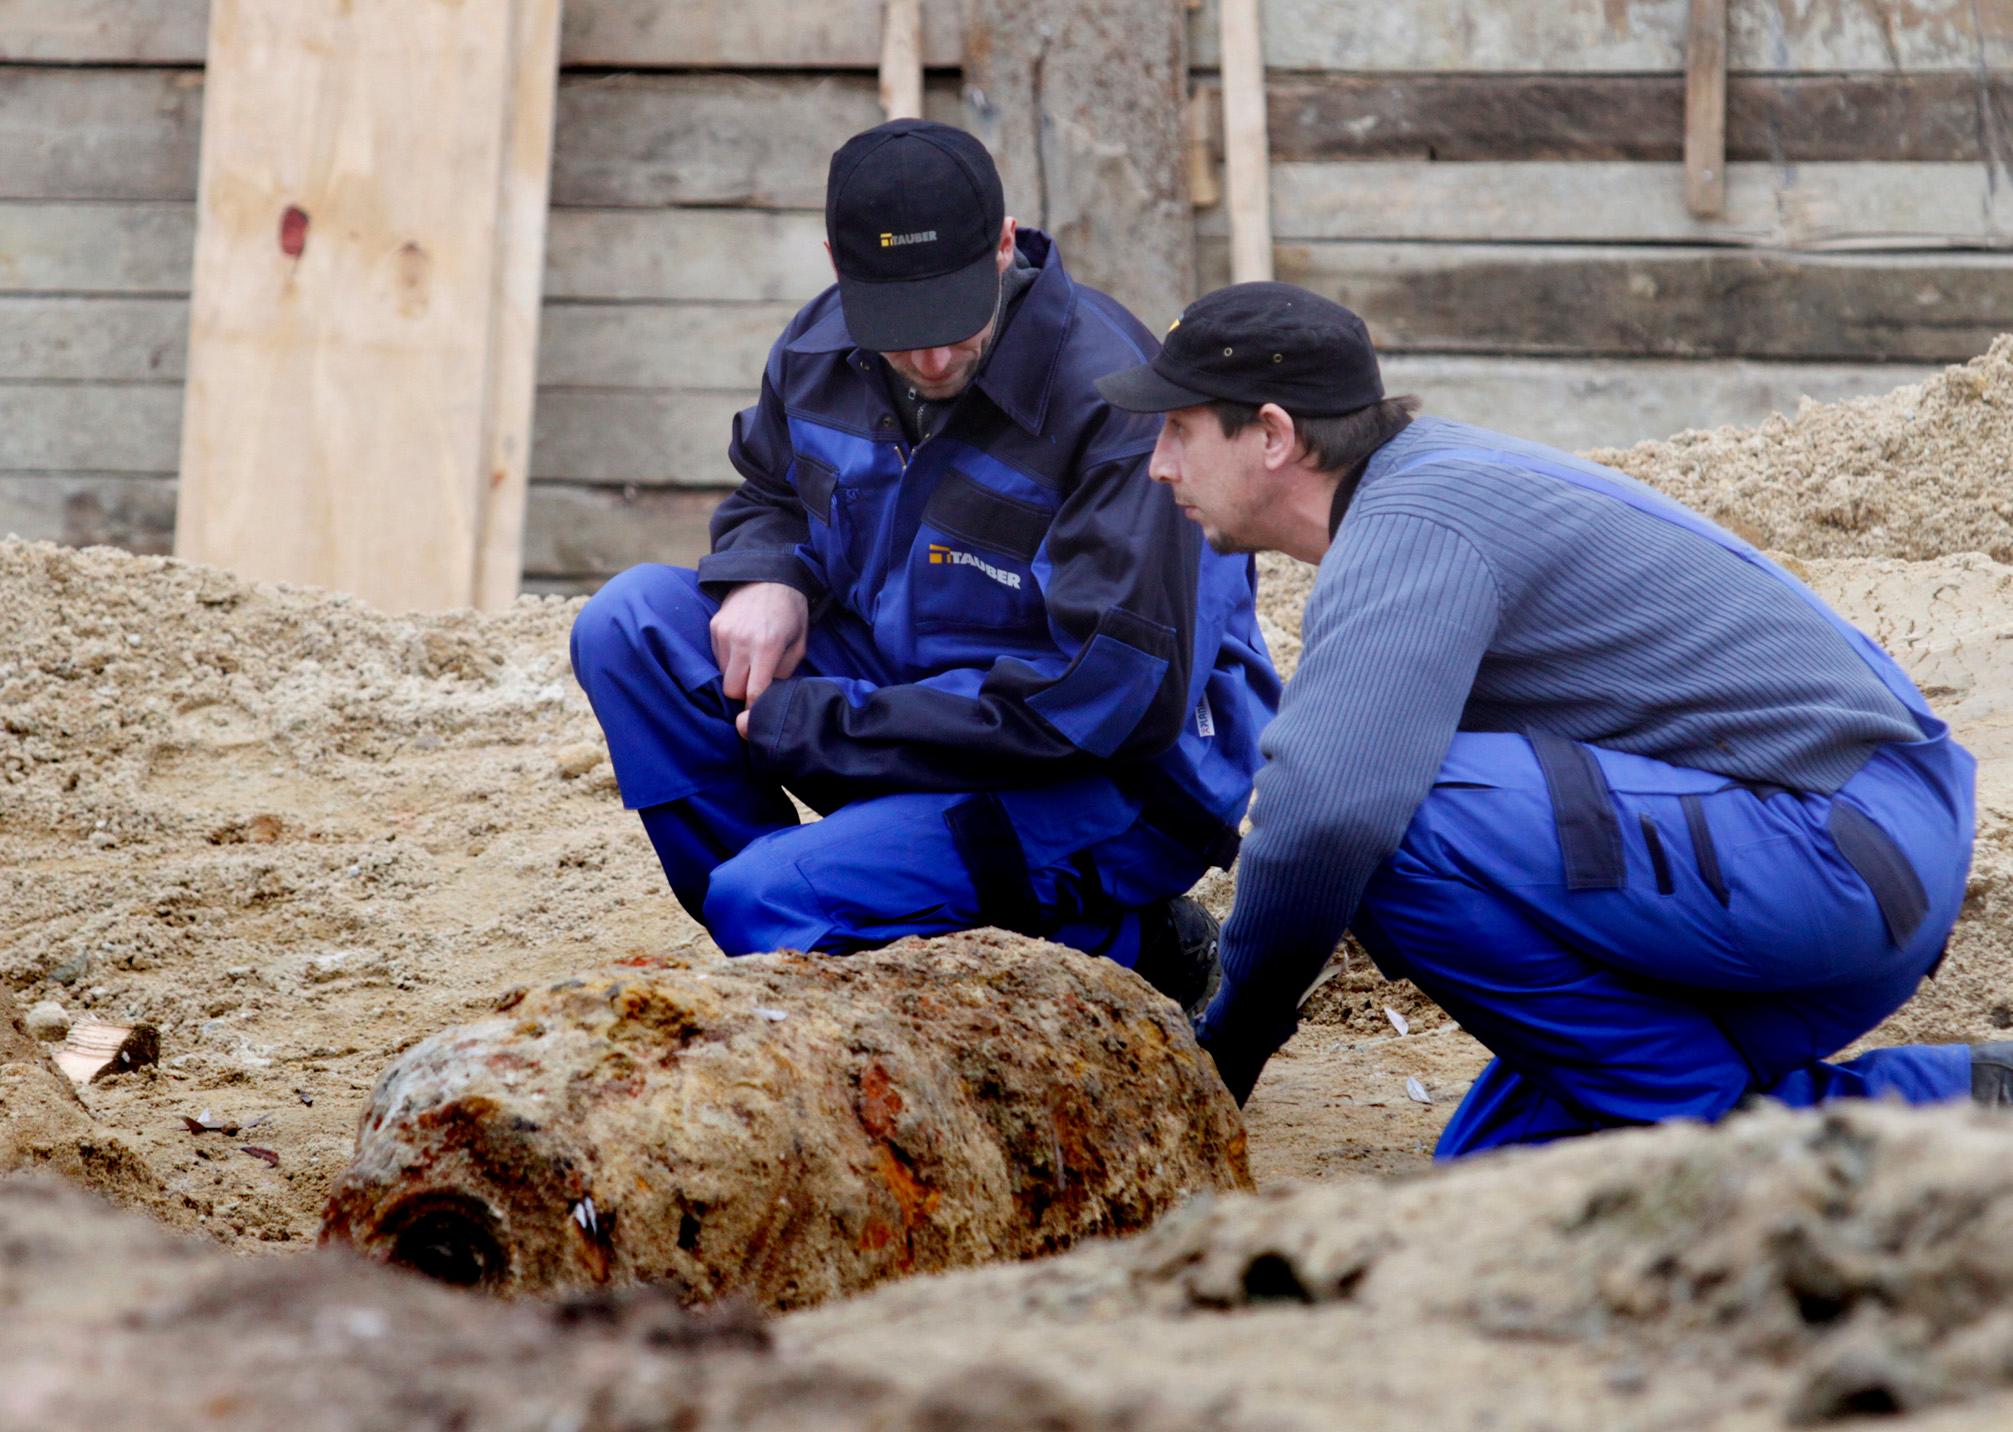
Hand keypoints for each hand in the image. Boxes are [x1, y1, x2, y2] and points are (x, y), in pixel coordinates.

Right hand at [710, 582, 809, 732]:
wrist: (769, 576)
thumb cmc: (790, 612)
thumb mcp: (799, 643)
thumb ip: (784, 672)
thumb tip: (768, 695)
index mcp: (767, 646)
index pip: (754, 691)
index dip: (755, 707)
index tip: (759, 712)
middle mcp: (741, 641)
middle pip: (731, 689)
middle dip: (743, 693)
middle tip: (756, 685)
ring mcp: (724, 633)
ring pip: (723, 675)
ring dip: (736, 675)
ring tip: (751, 662)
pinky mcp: (714, 627)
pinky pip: (717, 657)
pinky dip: (729, 660)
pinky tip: (743, 646)